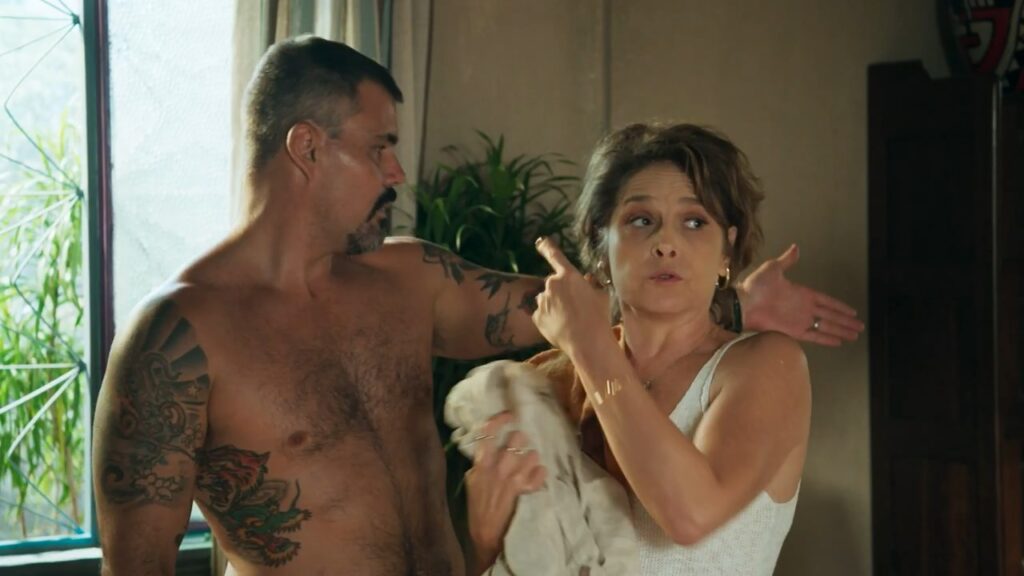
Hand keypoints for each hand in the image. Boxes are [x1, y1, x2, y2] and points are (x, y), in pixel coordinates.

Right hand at [465, 413, 546, 570]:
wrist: (486, 536)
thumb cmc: (477, 510)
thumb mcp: (472, 484)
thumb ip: (480, 465)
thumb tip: (487, 449)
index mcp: (480, 465)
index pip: (488, 433)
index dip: (499, 420)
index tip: (508, 414)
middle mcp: (496, 468)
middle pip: (516, 440)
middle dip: (521, 440)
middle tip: (522, 444)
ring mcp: (511, 479)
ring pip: (531, 455)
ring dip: (532, 458)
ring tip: (530, 462)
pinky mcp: (523, 491)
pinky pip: (539, 475)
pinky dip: (540, 474)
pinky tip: (539, 475)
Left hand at [532, 237, 610, 352]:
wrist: (587, 343)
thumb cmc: (598, 317)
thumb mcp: (602, 295)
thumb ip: (592, 283)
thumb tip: (588, 278)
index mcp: (569, 275)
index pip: (555, 256)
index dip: (547, 247)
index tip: (540, 241)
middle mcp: (552, 284)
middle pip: (553, 284)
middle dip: (560, 291)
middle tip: (574, 306)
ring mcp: (542, 301)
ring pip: (546, 299)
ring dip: (553, 304)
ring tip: (568, 319)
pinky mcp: (536, 317)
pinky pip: (541, 314)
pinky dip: (548, 318)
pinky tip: (560, 326)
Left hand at [740, 244, 863, 345]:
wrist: (743, 303)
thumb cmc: (755, 286)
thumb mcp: (773, 268)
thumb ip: (787, 261)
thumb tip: (795, 248)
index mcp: (802, 293)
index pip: (826, 301)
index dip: (839, 306)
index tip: (852, 311)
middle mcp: (803, 309)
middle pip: (830, 316)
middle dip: (845, 321)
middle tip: (860, 326)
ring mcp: (799, 320)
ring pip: (826, 327)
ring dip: (841, 331)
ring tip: (855, 335)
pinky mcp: (793, 331)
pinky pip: (814, 336)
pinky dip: (827, 339)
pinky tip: (838, 342)